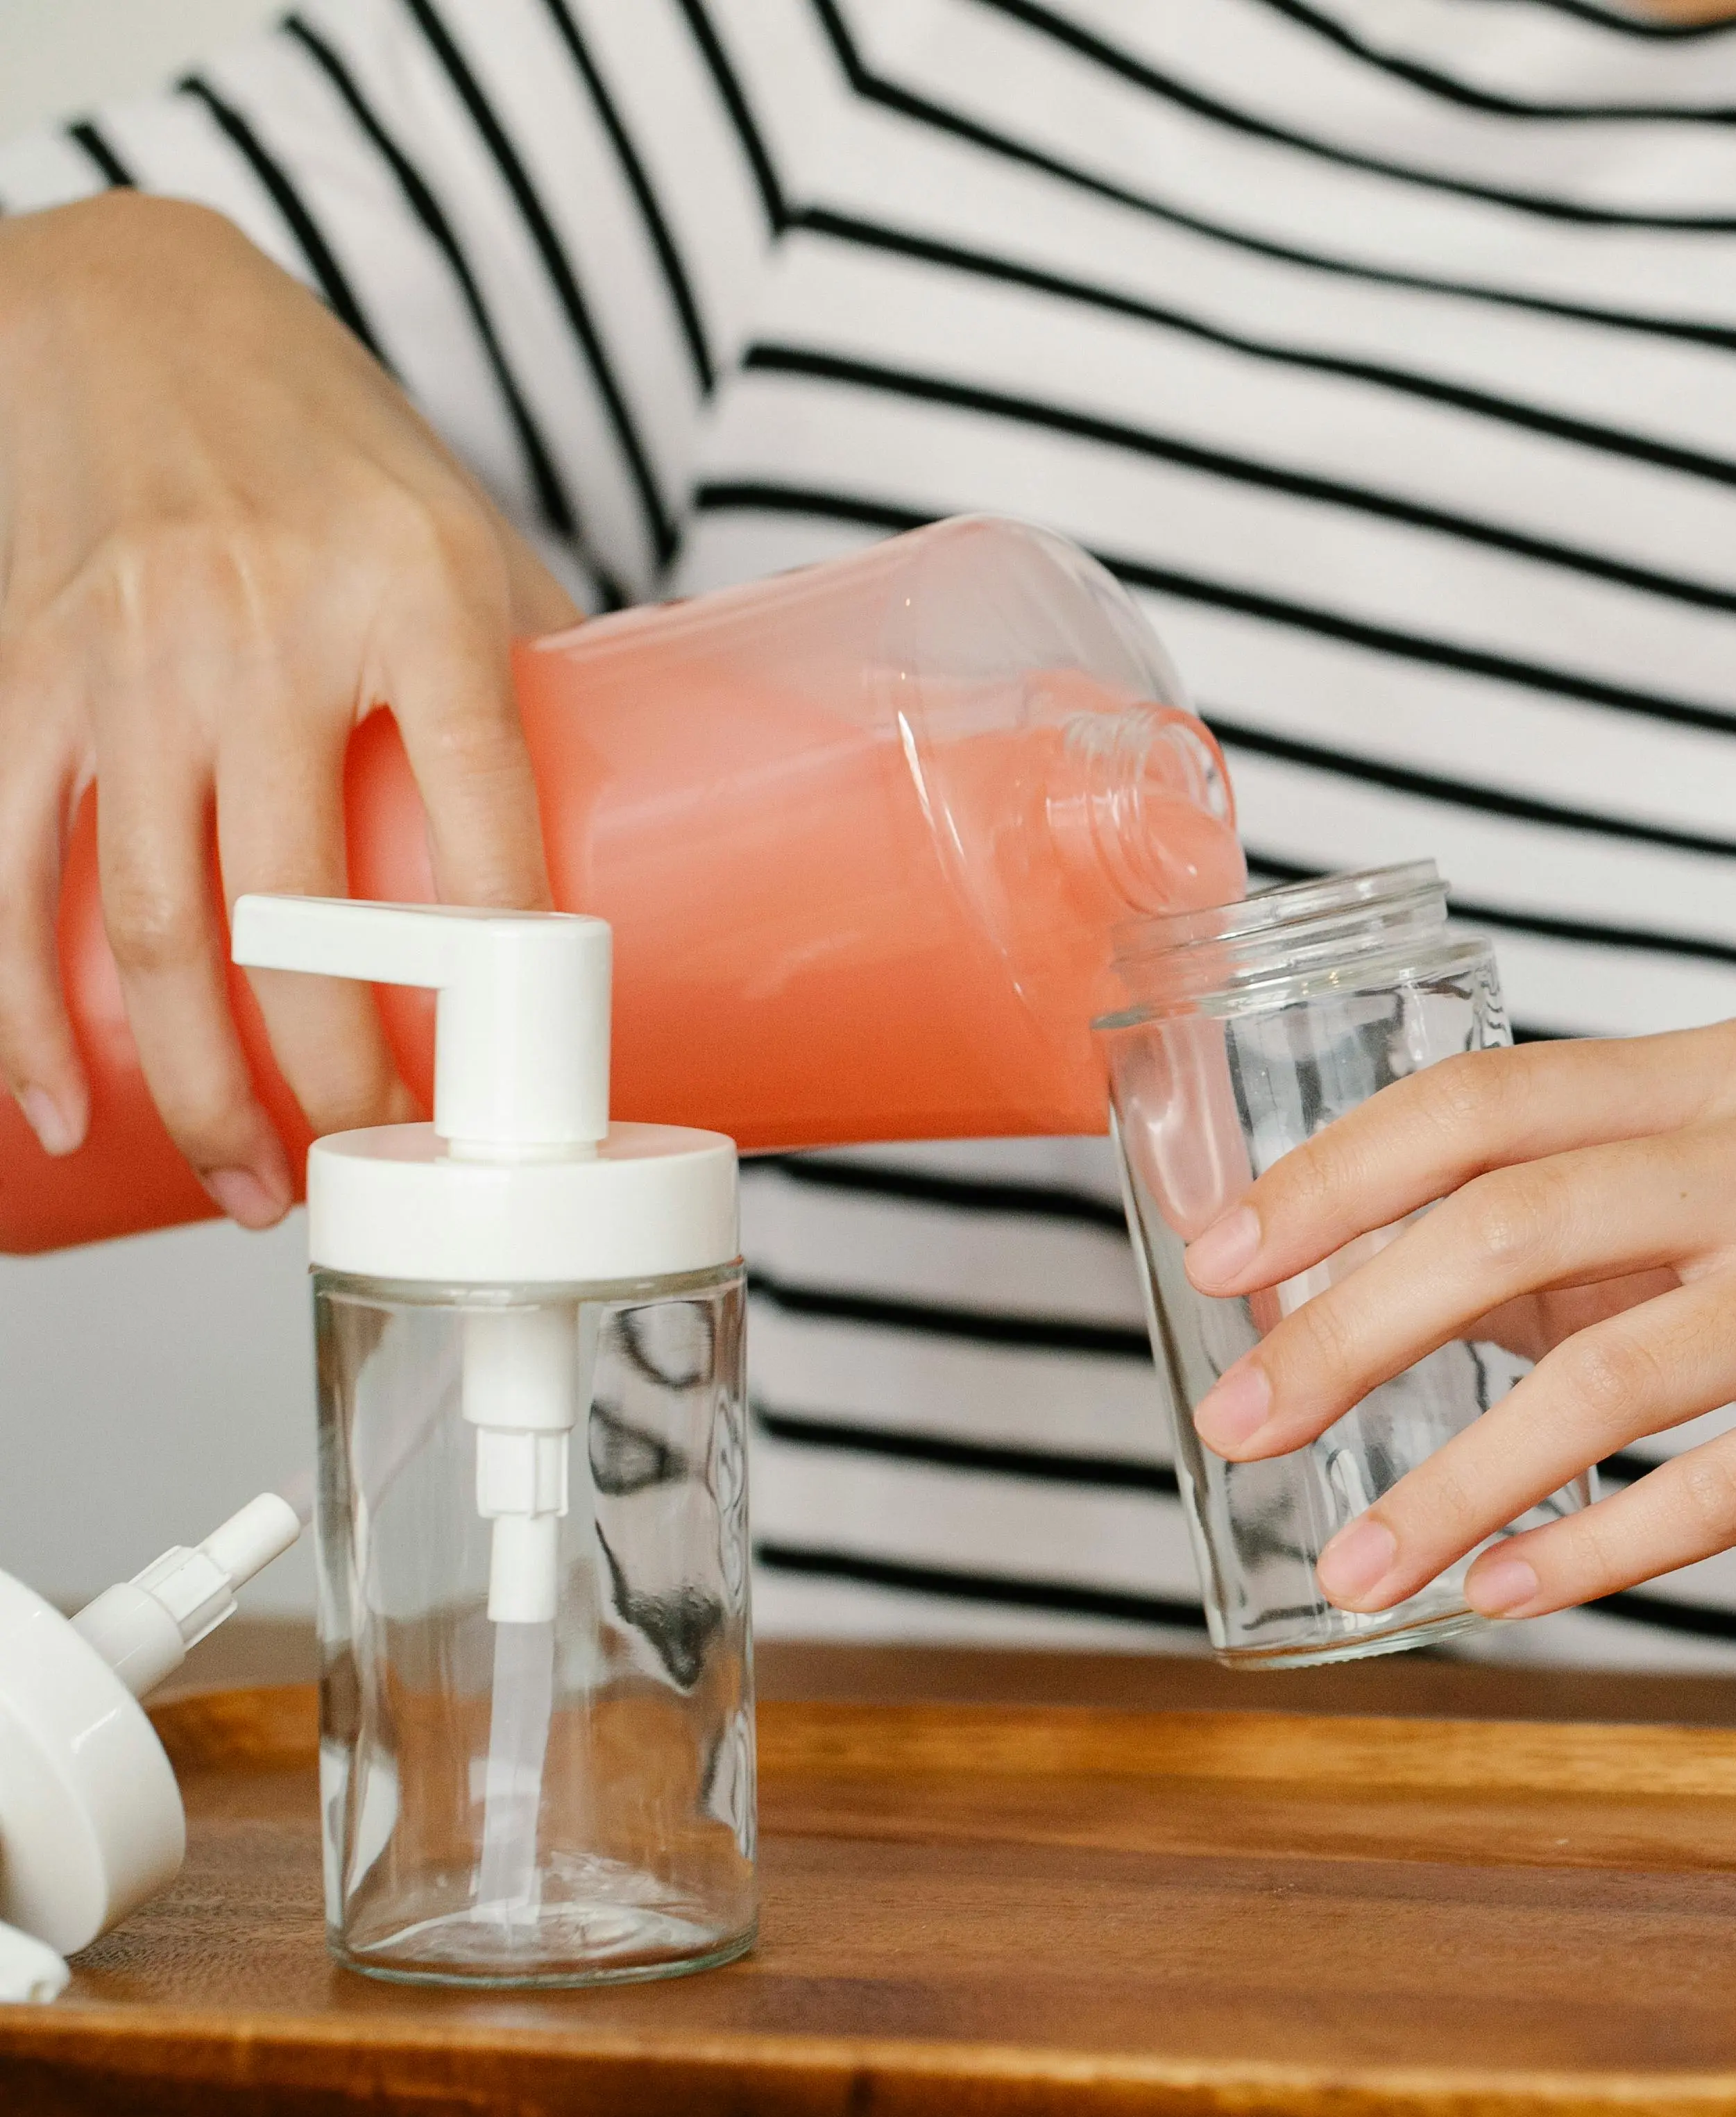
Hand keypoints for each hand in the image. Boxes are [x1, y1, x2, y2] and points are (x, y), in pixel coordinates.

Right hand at [0, 192, 576, 1221]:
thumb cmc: (329, 441)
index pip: (481, 798)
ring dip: (199, 1082)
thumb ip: (541, 677)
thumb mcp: (469, 530)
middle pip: (297, 906)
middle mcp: (263, 629)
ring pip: (154, 920)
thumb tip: (664, 834)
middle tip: (373, 1172)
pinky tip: (59, 1106)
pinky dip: (20, 1006)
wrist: (130, 306)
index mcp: (416, 591)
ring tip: (249, 1186)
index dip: (503, 950)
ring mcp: (130, 658)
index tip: (523, 1071)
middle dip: (333, 1076)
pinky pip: (7, 868)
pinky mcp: (21, 675)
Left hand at [1179, 1017, 1735, 1622]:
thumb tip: (1344, 1289)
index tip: (1217, 1265)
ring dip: (1452, 1480)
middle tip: (1243, 1427)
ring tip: (1353, 1565)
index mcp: (1730, 1076)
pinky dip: (1593, 1548)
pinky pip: (1721, 1483)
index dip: (1332, 1179)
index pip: (1487, 1100)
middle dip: (1350, 1328)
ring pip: (1606, 1371)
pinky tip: (1502, 1595)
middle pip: (1518, 1220)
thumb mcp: (1726, 1231)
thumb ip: (1563, 1243)